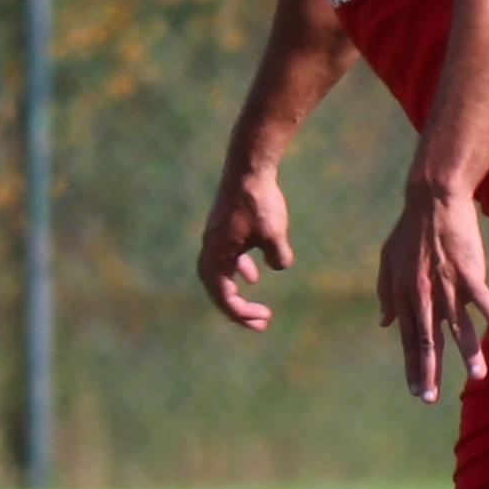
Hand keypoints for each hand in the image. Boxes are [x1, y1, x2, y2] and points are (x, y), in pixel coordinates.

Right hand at [197, 162, 296, 331]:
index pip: (223, 296)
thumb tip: (278, 265)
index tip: (263, 320)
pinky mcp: (224, 226)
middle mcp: (210, 248)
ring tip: (256, 303)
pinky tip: (255, 273)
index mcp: (217, 254)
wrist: (249, 165)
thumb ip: (278, 258)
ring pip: (221, 273)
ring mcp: (216, 236)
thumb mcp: (275, 235)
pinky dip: (239, 268)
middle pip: (218, 289)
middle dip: (238, 308)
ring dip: (237, 290)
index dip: (242, 313)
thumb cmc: (260, 202)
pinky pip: (227, 256)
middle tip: (260, 322)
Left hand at [377, 174, 488, 405]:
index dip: (413, 366)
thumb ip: (385, 294)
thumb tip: (383, 323)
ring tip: (476, 378)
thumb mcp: (387, 261)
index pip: (409, 339)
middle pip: (428, 341)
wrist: (431, 200)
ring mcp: (446, 284)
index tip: (417, 390)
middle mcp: (423, 295)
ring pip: (458, 326)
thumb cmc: (409, 230)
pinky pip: (480, 296)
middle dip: (430, 372)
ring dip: (468, 353)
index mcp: (404, 295)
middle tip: (430, 399)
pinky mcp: (467, 270)